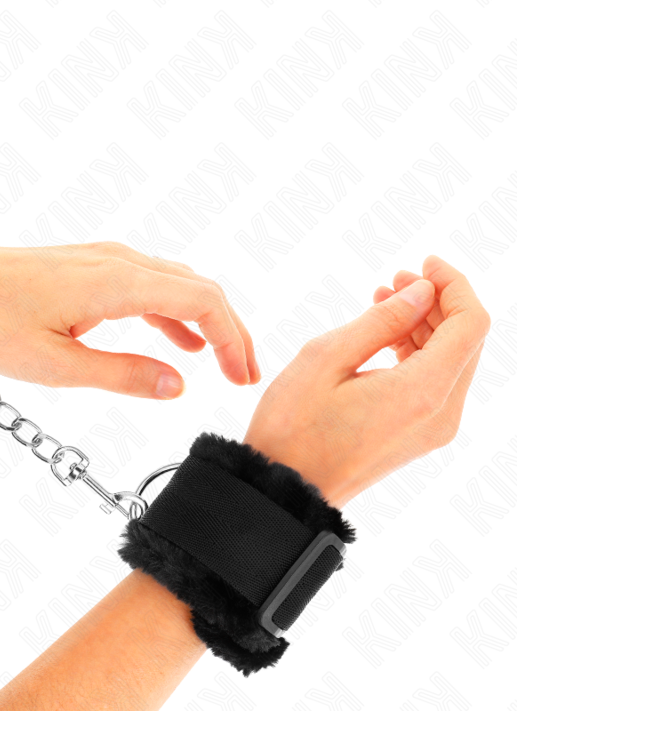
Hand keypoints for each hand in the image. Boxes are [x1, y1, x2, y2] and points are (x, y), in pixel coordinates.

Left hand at [0, 241, 258, 398]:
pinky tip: (182, 344)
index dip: (233, 338)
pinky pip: (149, 284)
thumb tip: (178, 384)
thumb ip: (122, 375)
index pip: (200, 300)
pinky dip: (175, 313)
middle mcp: (117, 261)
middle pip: (198, 288)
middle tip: (246, 375)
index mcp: (114, 282)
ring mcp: (104, 260)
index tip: (243, 376)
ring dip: (205, 322)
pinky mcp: (90, 267)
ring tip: (224, 365)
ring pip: (177, 283)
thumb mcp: (55, 367)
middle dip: (230, 331)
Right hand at [243, 254, 488, 506]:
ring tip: (383, 300)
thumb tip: (424, 293)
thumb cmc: (293, 426)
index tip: (422, 264)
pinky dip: (418, 351)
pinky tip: (384, 335)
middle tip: (396, 279)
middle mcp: (442, 413)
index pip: (471, 324)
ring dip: (427, 324)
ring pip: (452, 360)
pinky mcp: (420, 435)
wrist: (284, 489)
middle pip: (467, 341)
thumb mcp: (328, 358)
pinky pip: (436, 382)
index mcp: (423, 392)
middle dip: (439, 301)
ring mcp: (434, 428)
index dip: (454, 285)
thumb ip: (383, 321)